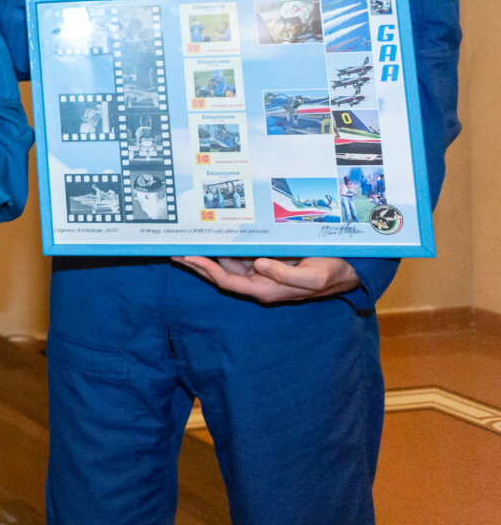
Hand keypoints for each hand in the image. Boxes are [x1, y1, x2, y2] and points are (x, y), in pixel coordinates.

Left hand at [171, 255, 360, 303]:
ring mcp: (264, 272)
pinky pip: (242, 255)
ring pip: (228, 262)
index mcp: (266, 288)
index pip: (225, 280)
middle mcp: (260, 282)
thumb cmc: (332, 273)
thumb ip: (286, 275)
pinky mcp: (269, 262)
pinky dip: (227, 246)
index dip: (204, 268)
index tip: (184, 256)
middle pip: (220, 272)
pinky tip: (216, 235)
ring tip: (189, 237)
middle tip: (175, 244)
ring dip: (210, 252)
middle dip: (198, 260)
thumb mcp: (314, 276)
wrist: (349, 270)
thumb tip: (258, 264)